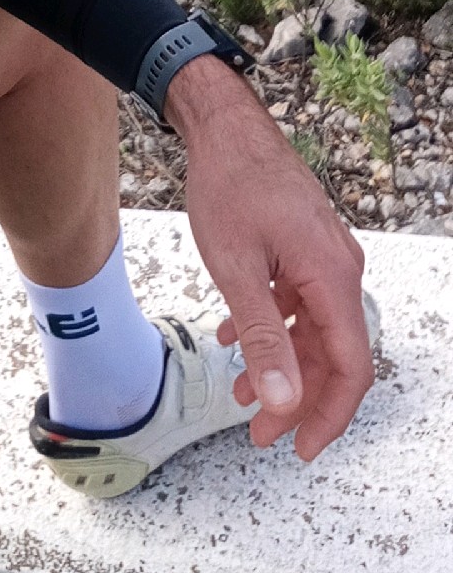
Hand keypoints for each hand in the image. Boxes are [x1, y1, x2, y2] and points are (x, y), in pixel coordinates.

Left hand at [164, 54, 373, 460]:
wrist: (223, 124)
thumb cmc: (229, 185)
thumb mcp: (237, 270)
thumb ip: (262, 338)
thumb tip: (283, 401)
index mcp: (332, 277)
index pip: (350, 367)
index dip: (329, 416)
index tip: (299, 447)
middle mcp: (339, 268)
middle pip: (331, 353)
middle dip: (296, 398)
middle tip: (258, 430)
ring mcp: (323, 255)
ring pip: (312, 328)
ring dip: (279, 363)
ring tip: (239, 390)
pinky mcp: (304, 244)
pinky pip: (297, 300)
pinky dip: (270, 325)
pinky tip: (230, 335)